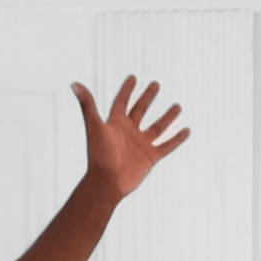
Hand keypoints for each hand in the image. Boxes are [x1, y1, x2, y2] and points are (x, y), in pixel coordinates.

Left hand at [72, 75, 188, 200]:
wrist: (106, 183)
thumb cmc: (98, 155)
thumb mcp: (94, 126)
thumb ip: (87, 105)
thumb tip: (74, 84)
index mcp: (115, 124)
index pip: (121, 102)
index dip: (126, 90)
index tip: (133, 77)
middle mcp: (128, 132)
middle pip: (140, 111)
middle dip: (147, 98)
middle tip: (155, 84)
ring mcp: (140, 144)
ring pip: (157, 127)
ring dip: (167, 117)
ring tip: (177, 106)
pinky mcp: (150, 157)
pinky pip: (167, 146)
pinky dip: (176, 139)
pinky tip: (186, 130)